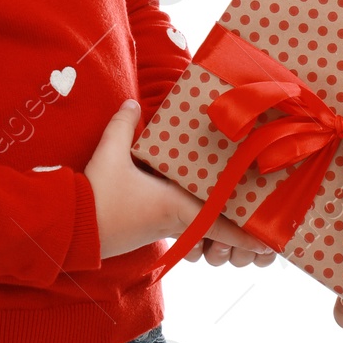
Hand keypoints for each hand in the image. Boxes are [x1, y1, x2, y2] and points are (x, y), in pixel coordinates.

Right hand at [84, 99, 275, 265]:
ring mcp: (163, 228)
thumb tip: (131, 102)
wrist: (70, 230)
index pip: (222, 225)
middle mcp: (176, 221)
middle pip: (217, 230)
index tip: (272, 240)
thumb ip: (123, 126)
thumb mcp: (110, 154)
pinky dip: (196, 220)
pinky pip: (183, 227)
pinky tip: (196, 202)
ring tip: (235, 212)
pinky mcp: (150, 230)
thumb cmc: (97, 197)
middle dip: (239, 230)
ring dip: (217, 227)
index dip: (248, 235)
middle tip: (261, 220)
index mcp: (176, 207)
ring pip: (200, 229)